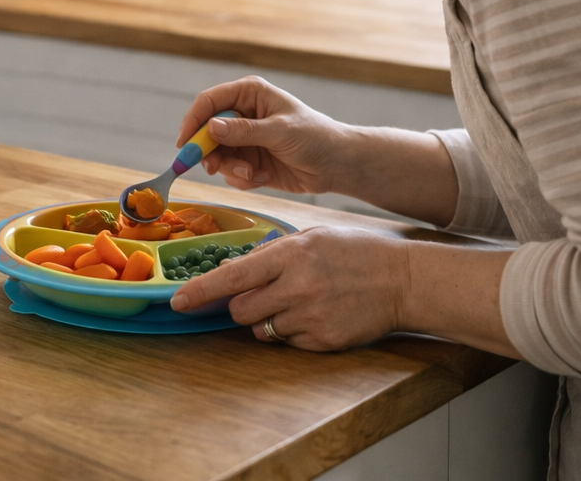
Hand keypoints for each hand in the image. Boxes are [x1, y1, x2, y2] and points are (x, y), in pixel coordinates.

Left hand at [169, 225, 411, 350]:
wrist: (403, 281)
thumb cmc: (356, 253)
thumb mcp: (311, 239)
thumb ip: (271, 254)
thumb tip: (232, 271)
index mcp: (290, 255)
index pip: (231, 278)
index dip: (200, 291)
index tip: (178, 302)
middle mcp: (296, 287)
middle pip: (239, 310)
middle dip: (240, 305)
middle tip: (262, 295)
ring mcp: (309, 317)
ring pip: (261, 329)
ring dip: (267, 319)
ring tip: (298, 302)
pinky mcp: (323, 340)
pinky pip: (288, 342)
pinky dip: (292, 331)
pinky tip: (316, 314)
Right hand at [178, 76, 341, 193]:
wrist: (337, 165)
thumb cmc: (315, 137)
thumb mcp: (279, 132)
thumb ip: (244, 131)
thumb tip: (210, 127)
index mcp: (249, 94)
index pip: (209, 102)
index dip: (193, 121)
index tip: (185, 145)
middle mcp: (242, 114)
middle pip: (206, 132)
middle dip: (210, 152)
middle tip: (213, 168)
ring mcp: (244, 139)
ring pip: (216, 155)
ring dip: (230, 168)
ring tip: (252, 173)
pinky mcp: (249, 160)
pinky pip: (230, 172)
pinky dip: (242, 178)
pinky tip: (263, 176)